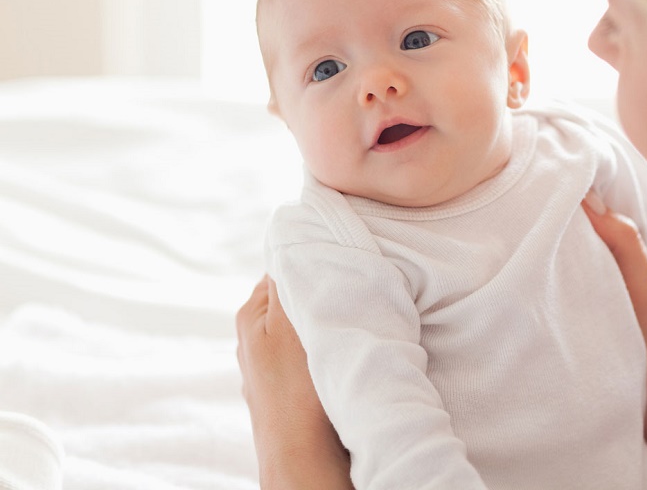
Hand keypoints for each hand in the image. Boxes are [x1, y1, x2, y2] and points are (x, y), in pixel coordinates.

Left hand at [236, 275, 352, 489]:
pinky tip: (338, 359)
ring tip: (346, 329)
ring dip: (325, 325)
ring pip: (304, 327)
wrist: (302, 455)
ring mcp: (268, 368)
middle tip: (348, 297)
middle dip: (320, 295)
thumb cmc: (299, 388)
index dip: (314, 262)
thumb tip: (288, 240)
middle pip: (295, 297)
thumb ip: (289, 279)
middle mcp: (252, 338)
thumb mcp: (293, 319)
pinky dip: (324, 351)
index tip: (341, 267)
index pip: (284, 268)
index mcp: (250, 314)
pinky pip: (309, 355)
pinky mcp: (287, 390)